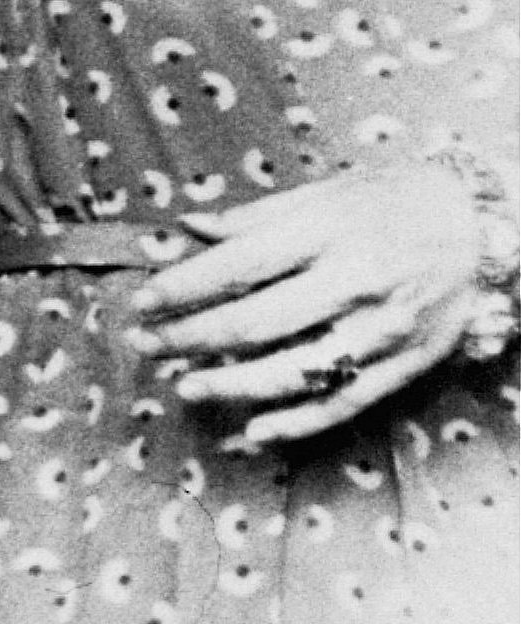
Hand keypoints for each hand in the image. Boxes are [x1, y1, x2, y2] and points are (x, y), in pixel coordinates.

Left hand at [124, 160, 485, 447]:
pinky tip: (254, 429)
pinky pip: (342, 402)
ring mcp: (379, 329)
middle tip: (145, 346)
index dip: (184, 287)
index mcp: (327, 230)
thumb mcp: (324, 194)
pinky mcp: (402, 365)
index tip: (143, 300)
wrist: (481, 230)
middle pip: (255, 322)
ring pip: (293, 371)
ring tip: (185, 386)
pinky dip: (295, 421)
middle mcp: (352, 281)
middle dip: (190, 338)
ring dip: (230, 385)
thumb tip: (189, 226)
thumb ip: (255, 216)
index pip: (238, 264)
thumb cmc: (391, 203)